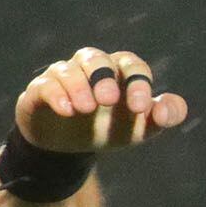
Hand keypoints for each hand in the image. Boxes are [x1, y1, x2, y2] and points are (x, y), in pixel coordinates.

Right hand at [14, 46, 188, 153]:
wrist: (70, 148)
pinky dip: (56, 94)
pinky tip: (67, 110)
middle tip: (109, 100)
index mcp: (121, 73)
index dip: (138, 83)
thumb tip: (165, 111)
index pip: (132, 66)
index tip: (140, 108)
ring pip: (69, 68)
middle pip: (97, 58)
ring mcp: (64, 76)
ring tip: (86, 108)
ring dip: (79, 86)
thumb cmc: (111, 128)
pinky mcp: (40, 90)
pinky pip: (46, 85)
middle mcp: (92, 69)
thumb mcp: (141, 127)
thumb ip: (163, 117)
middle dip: (104, 77)